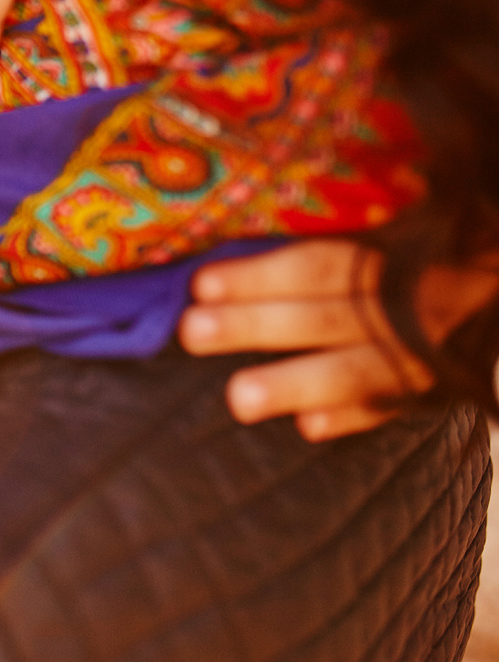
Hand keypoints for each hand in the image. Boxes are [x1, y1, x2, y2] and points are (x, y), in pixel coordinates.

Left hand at [178, 240, 498, 440]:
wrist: (492, 288)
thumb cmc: (416, 258)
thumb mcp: (385, 234)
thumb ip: (319, 248)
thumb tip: (220, 257)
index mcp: (393, 255)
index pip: (319, 265)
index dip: (261, 275)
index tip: (201, 284)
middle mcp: (410, 304)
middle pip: (326, 316)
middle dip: (257, 324)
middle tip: (192, 332)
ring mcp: (427, 353)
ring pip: (358, 371)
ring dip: (296, 383)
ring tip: (239, 398)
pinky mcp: (438, 391)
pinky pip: (394, 409)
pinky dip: (353, 417)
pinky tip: (309, 427)